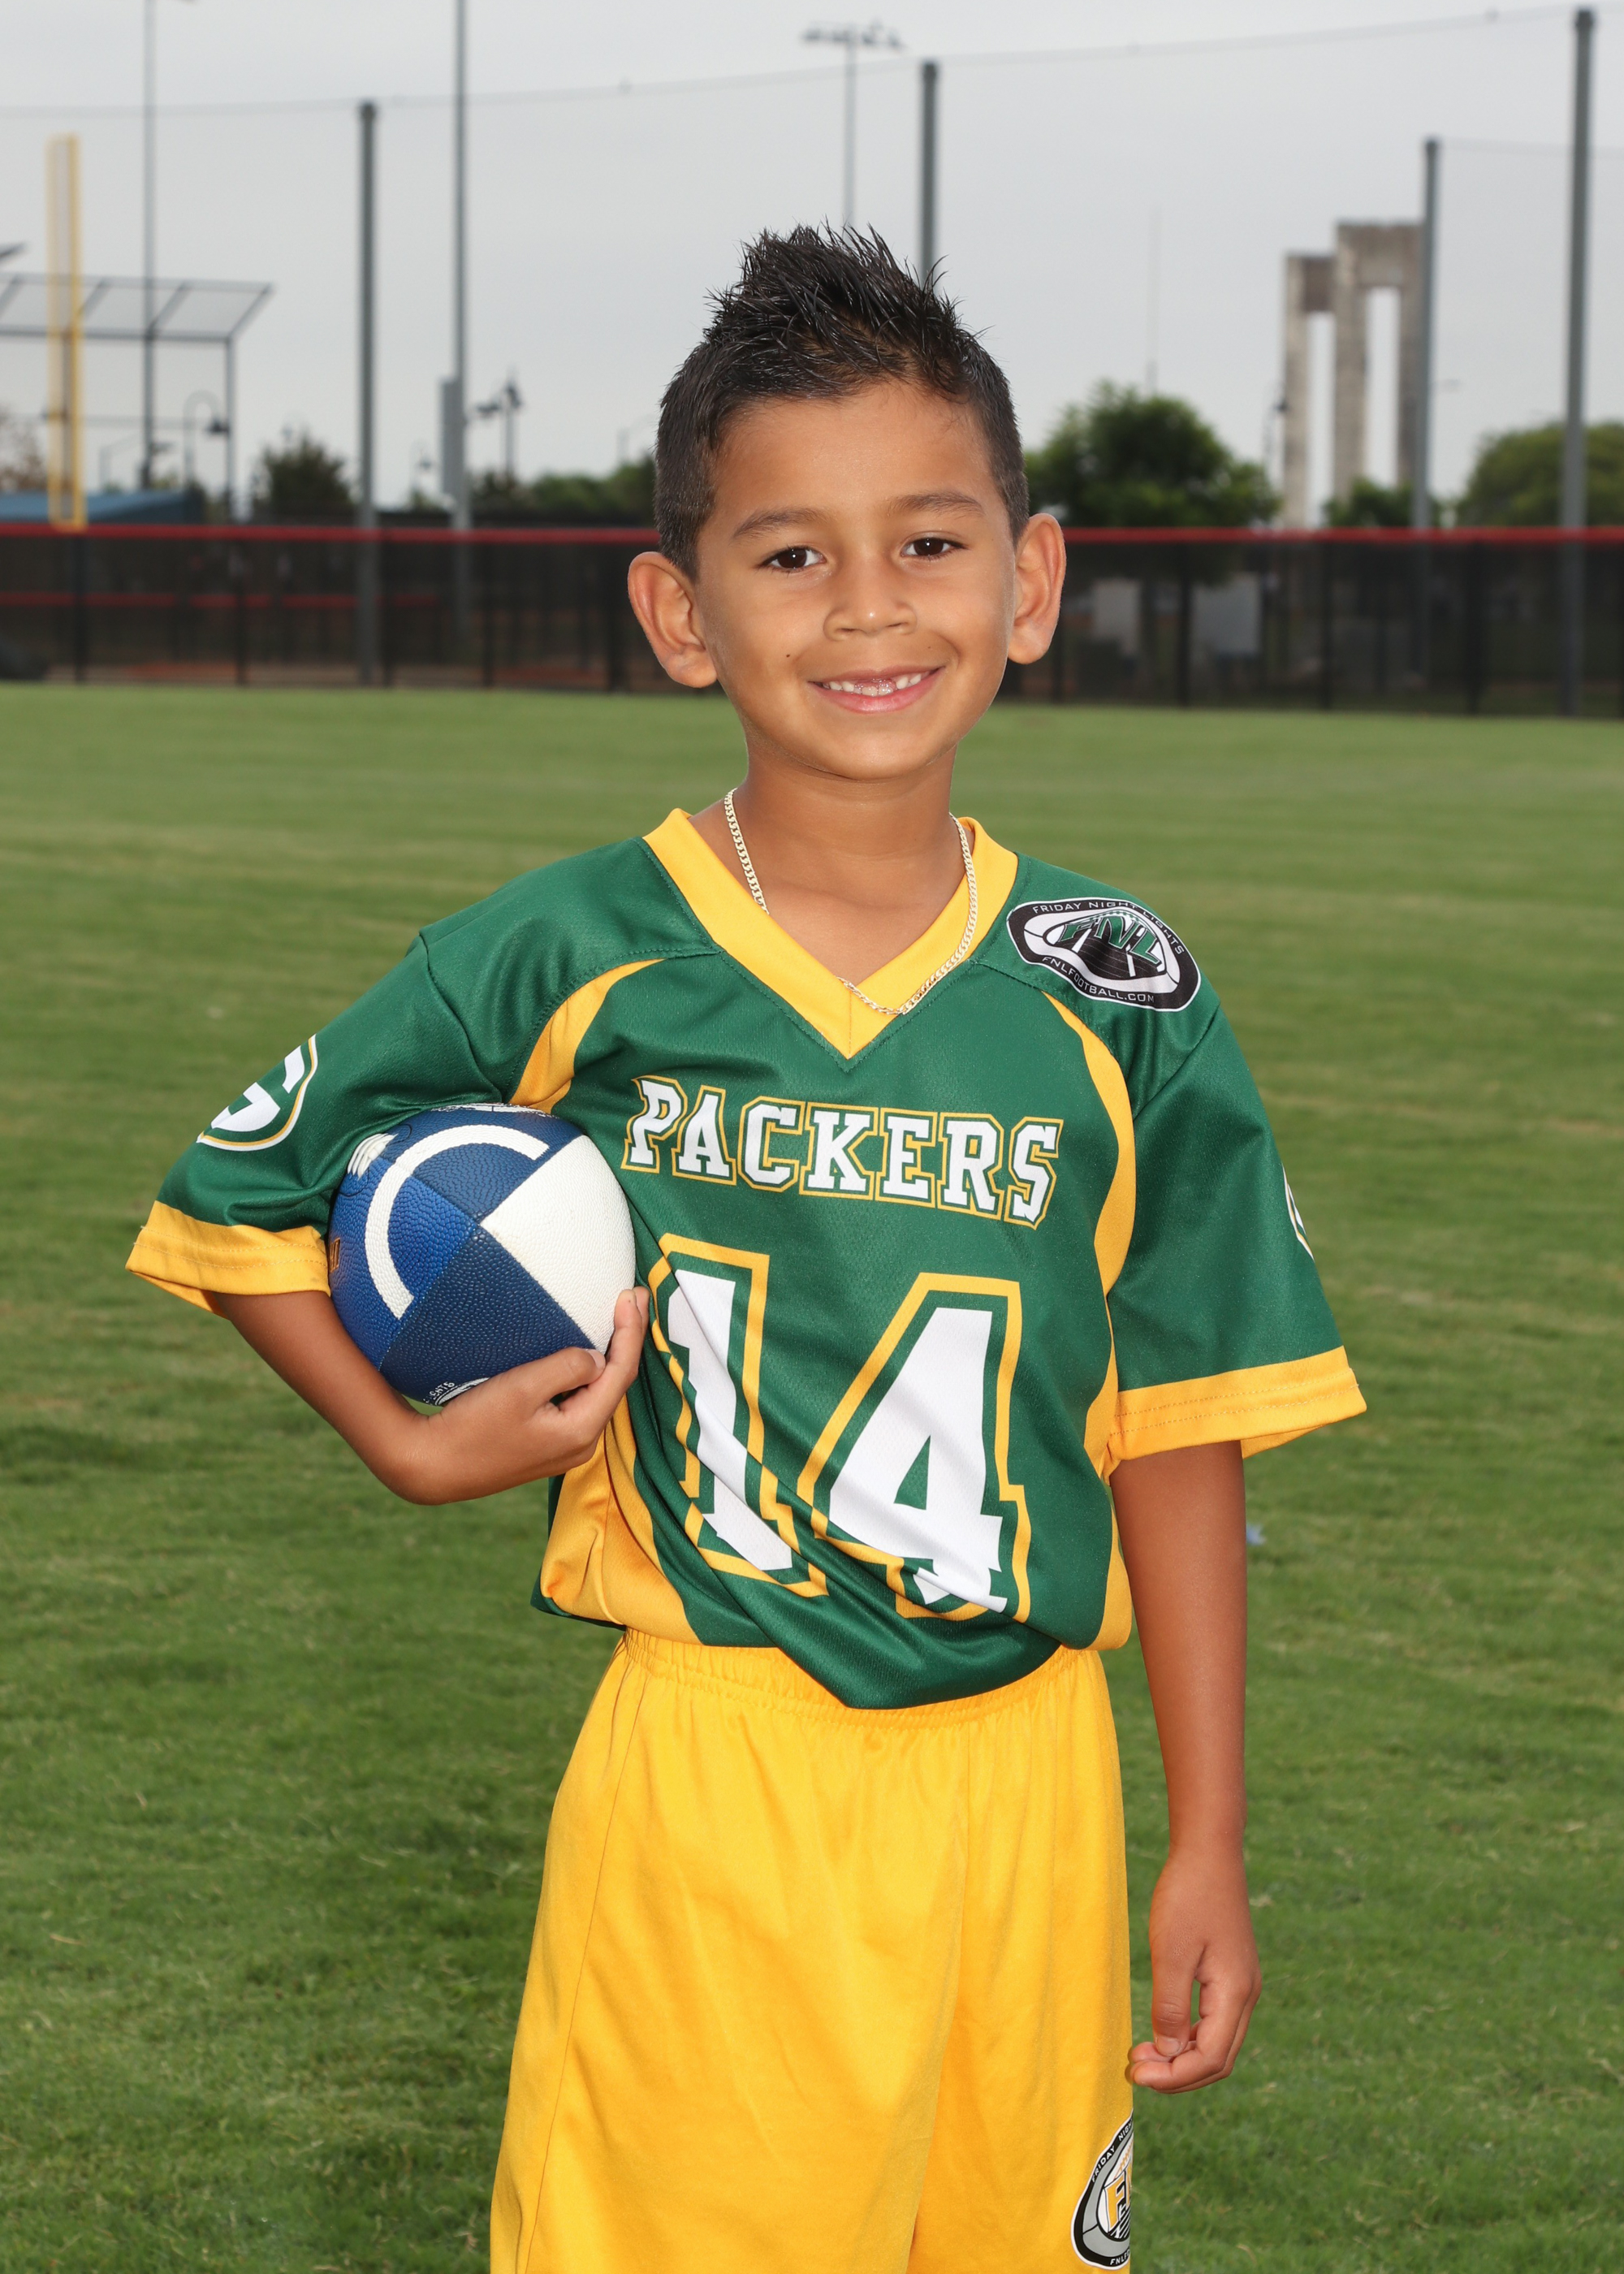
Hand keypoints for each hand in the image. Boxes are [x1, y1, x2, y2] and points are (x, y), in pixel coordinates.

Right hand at [388, 1287, 649, 1503]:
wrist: (433, 1468)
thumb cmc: (473, 1427)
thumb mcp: (522, 1388)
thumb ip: (566, 1367)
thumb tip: (597, 1357)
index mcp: (582, 1429)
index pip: (620, 1372)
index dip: (631, 1331)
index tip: (632, 1295)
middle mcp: (583, 1443)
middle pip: (616, 1382)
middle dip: (628, 1339)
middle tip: (636, 1297)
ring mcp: (567, 1446)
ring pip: (600, 1392)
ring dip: (612, 1354)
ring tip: (621, 1317)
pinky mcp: (550, 1443)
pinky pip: (581, 1401)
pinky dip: (590, 1372)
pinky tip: (588, 1352)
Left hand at [1128, 1839, 1260, 2092]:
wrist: (1209, 1852)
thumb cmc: (1188, 1896)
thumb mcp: (1171, 1953)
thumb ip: (1171, 2007)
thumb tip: (1170, 2053)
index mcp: (1236, 1994)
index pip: (1210, 2059)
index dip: (1174, 2076)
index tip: (1137, 2075)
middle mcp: (1247, 1996)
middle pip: (1218, 2060)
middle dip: (1178, 2074)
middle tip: (1136, 2071)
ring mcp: (1242, 1985)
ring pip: (1218, 2044)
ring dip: (1183, 2058)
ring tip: (1143, 2055)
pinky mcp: (1232, 1974)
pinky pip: (1215, 2023)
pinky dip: (1190, 2037)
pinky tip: (1163, 2031)